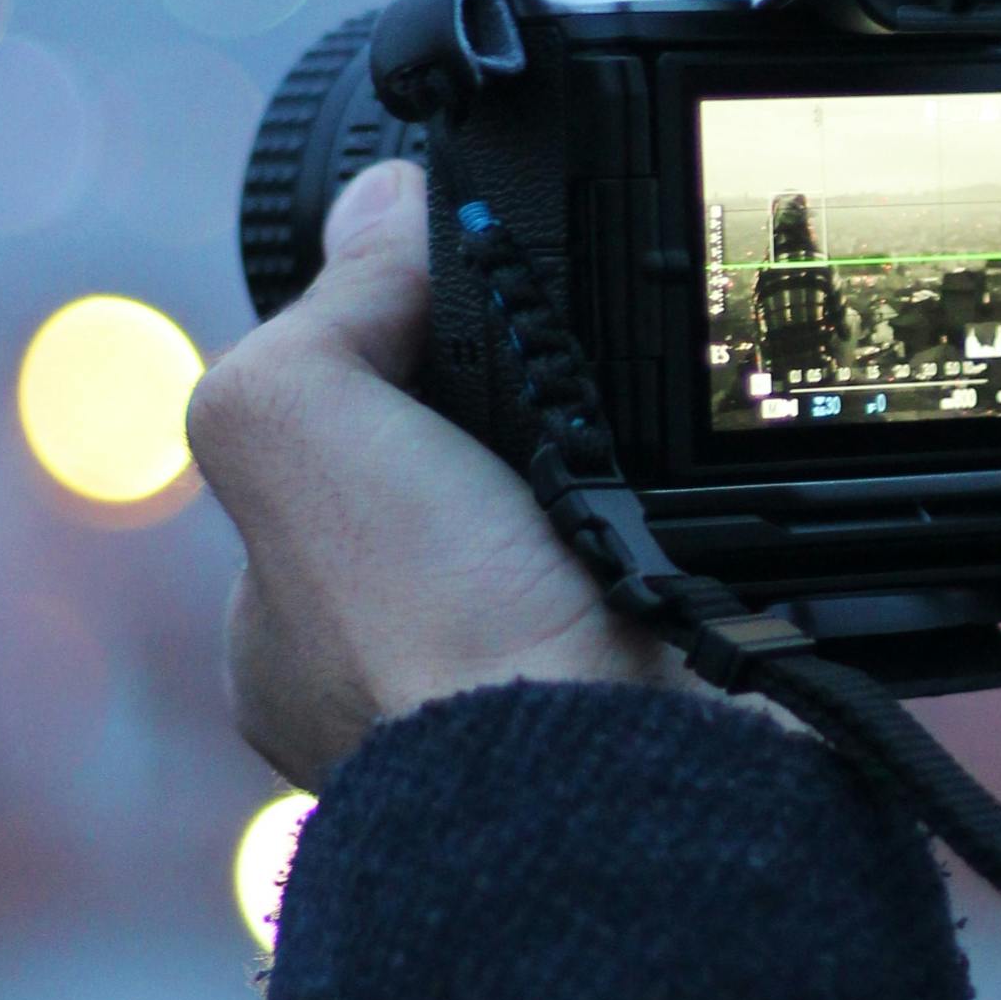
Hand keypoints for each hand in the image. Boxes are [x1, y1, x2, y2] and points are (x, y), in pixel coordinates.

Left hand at [188, 160, 676, 793]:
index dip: (388, 356)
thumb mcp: (288, 421)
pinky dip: (707, 538)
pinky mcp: (667, 706)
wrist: (603, 783)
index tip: (452, 300)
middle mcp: (410, 678)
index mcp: (296, 630)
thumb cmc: (424, 634)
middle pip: (467, 489)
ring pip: (589, 535)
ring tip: (652, 437)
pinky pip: (691, 582)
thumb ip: (314, 312)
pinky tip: (713, 505)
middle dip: (516, 429)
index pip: (334, 451)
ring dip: (627, 480)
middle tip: (569, 374)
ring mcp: (544, 702)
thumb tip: (383, 215)